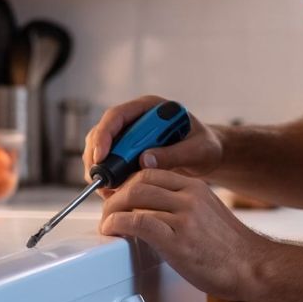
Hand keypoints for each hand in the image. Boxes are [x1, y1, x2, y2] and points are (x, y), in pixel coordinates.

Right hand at [84, 95, 222, 197]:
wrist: (207, 155)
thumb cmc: (205, 146)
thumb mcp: (197, 150)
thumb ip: (175, 154)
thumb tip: (145, 161)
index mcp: (150, 108)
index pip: (117, 115)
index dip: (104, 135)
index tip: (101, 157)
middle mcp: (135, 119)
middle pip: (102, 132)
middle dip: (96, 156)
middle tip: (98, 181)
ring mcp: (129, 135)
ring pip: (101, 148)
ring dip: (99, 169)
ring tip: (108, 191)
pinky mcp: (128, 152)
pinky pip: (109, 163)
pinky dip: (109, 178)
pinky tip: (115, 193)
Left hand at [99, 168, 264, 300]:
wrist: (254, 267)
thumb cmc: (231, 249)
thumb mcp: (207, 213)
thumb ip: (182, 205)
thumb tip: (151, 210)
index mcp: (195, 187)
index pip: (150, 172)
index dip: (126, 183)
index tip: (118, 196)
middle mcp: (189, 196)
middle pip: (138, 181)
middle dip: (116, 195)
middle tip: (108, 210)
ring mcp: (184, 216)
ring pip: (133, 198)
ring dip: (112, 210)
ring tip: (108, 223)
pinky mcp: (178, 239)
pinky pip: (137, 222)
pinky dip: (117, 224)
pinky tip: (113, 230)